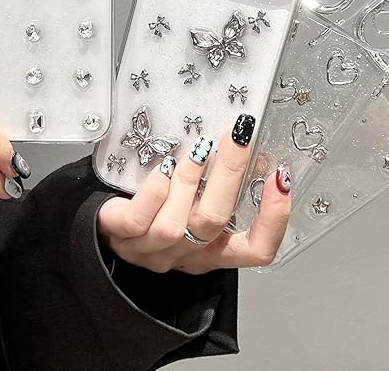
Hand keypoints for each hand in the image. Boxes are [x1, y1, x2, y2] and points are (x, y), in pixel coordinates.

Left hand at [97, 115, 290, 273]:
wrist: (107, 224)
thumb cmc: (160, 207)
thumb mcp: (198, 198)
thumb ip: (224, 183)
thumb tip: (251, 150)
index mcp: (215, 248)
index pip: (256, 250)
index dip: (273, 219)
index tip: (281, 178)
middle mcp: (187, 253)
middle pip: (214, 222)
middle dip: (229, 172)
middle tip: (238, 135)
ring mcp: (152, 250)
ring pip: (176, 224)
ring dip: (189, 180)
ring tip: (197, 149)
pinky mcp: (122, 237)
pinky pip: (138, 220)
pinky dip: (153, 192)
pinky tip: (162, 170)